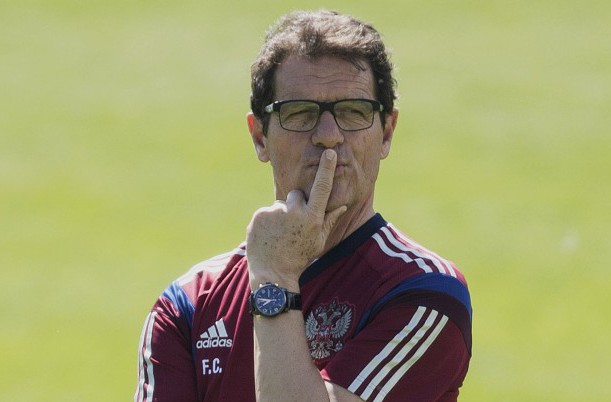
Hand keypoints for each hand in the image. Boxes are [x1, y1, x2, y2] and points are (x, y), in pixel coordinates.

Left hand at [246, 149, 346, 288]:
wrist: (272, 273)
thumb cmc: (300, 258)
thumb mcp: (319, 241)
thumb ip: (329, 220)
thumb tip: (341, 205)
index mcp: (312, 217)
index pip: (322, 188)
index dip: (326, 169)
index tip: (328, 153)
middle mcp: (294, 212)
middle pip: (297, 194)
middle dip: (297, 205)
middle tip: (294, 226)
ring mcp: (274, 212)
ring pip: (280, 205)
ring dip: (281, 216)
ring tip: (280, 235)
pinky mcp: (259, 215)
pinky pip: (267, 212)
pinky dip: (268, 222)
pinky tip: (269, 236)